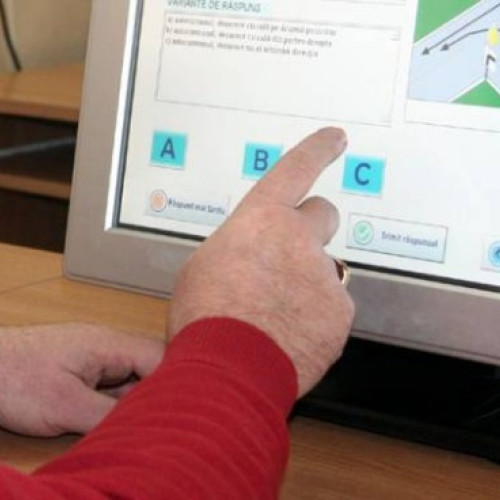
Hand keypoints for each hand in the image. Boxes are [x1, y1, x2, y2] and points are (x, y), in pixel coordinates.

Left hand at [0, 323, 163, 435]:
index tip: (177, 411)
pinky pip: (113, 382)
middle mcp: (109, 344)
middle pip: (150, 365)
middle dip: (154, 393)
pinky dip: (116, 400)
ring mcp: (96, 354)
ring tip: (130, 423)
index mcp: (111, 344)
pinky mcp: (83, 366)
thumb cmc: (16, 379)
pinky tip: (110, 418)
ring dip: (133, 399)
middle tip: (154, 421)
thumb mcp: (65, 406)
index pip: (160, 357)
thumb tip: (145, 424)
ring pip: (131, 376)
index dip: (173, 383)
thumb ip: (110, 415)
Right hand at [170, 128, 354, 396]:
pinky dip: (317, 318)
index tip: (335, 138)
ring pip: (325, 267)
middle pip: (323, 215)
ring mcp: (323, 276)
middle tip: (291, 255)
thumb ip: (237, 250)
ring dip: (307, 281)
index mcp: (262, 221)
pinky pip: (333, 307)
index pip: (296, 169)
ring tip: (278, 313)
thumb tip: (249, 258)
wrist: (229, 367)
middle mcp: (299, 239)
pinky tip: (291, 335)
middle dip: (309, 229)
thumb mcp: (203, 268)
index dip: (317, 150)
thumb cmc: (206, 316)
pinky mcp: (339, 313)